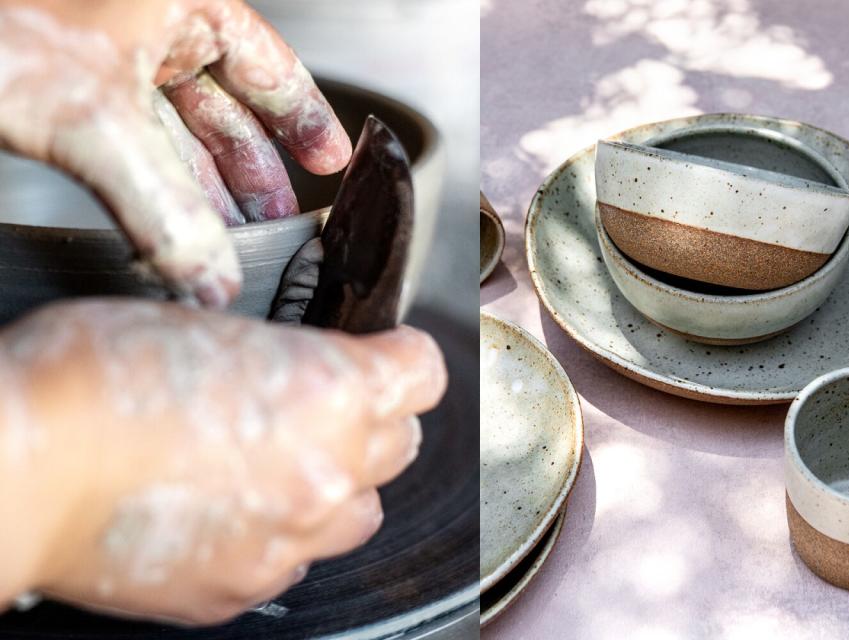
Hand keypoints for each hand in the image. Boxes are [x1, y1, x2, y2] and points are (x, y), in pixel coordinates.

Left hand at [0, 0, 351, 306]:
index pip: (270, 63)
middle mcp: (145, 23)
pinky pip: (124, 144)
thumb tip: (212, 277)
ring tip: (223, 240)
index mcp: (180, 1)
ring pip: (170, 129)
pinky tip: (161, 224)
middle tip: (273, 222)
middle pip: (223, 107)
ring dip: (197, 189)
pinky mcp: (58, 87)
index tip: (330, 162)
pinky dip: (147, 186)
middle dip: (248, 172)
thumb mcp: (91, 116)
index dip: (304, 118)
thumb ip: (163, 206)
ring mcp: (99, 56)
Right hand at [0, 299, 444, 624]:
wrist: (21, 469)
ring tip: (280, 463)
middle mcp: (329, 471)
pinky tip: (230, 510)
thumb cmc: (94, 378)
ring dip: (339, 484)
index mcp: (332, 392)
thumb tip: (308, 373)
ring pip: (362, 511)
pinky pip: (297, 560)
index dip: (403, 356)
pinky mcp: (245, 587)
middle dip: (372, 420)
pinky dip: (283, 533)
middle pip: (402, 443)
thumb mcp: (208, 326)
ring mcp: (292, 540)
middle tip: (322, 405)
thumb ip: (286, 359)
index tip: (386, 353)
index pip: (424, 374)